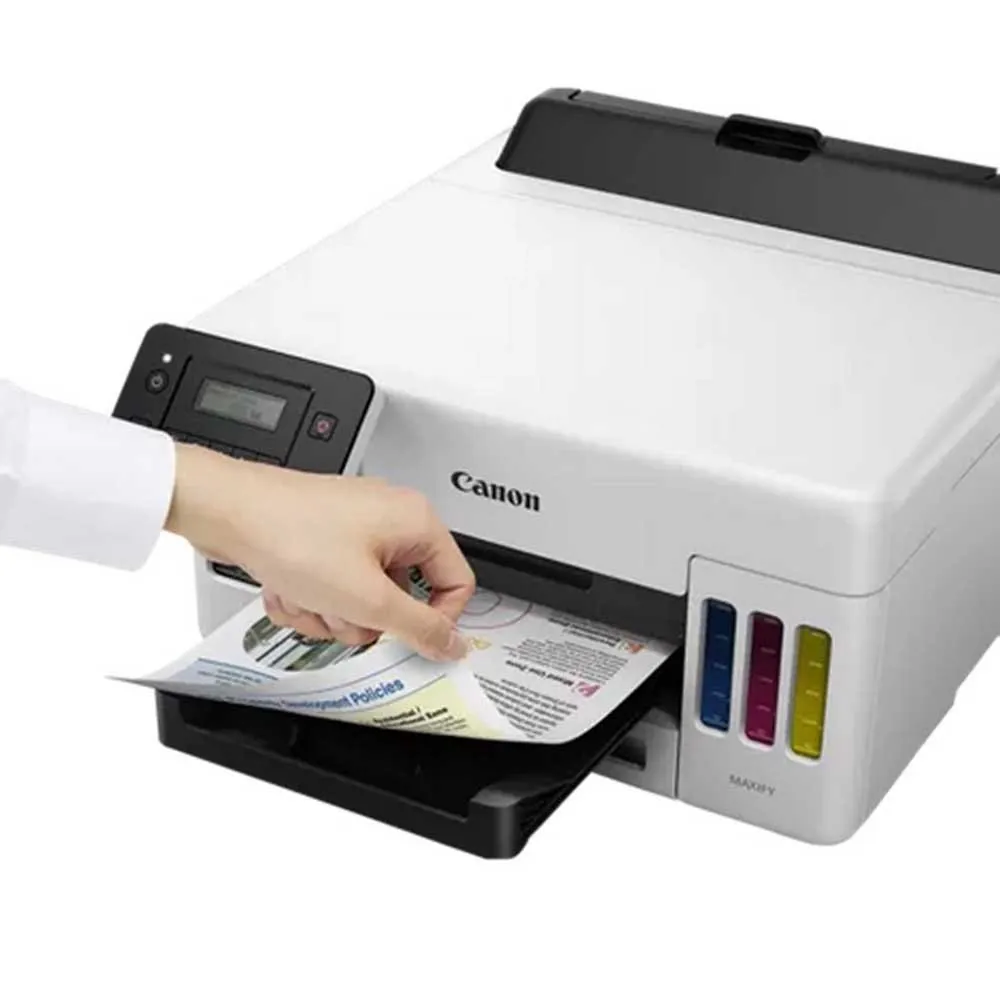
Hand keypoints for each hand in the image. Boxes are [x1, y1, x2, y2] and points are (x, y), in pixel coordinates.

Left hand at [165, 444, 474, 660]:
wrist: (225, 511)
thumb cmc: (289, 533)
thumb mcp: (365, 599)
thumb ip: (419, 627)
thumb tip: (454, 644)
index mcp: (416, 522)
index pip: (457, 584)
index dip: (435, 621)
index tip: (408, 641)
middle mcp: (390, 520)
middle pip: (402, 599)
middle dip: (363, 618)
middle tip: (339, 611)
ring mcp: (355, 529)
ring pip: (362, 599)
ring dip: (330, 612)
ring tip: (304, 595)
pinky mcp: (324, 539)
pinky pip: (333, 588)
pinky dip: (309, 598)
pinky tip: (287, 588)